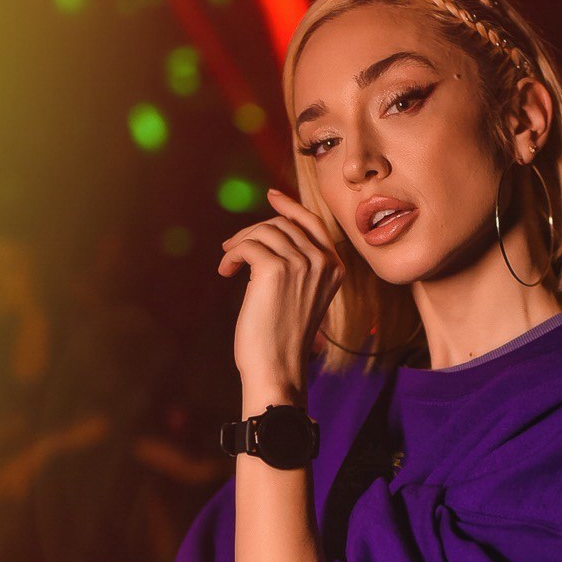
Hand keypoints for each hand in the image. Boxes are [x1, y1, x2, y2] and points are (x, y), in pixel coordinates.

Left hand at [218, 187, 344, 396]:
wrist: (277, 366)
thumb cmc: (283, 337)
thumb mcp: (303, 295)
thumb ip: (300, 265)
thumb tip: (271, 232)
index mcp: (335, 267)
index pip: (313, 222)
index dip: (290, 207)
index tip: (271, 196)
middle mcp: (323, 262)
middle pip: (282, 224)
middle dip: (253, 232)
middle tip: (232, 249)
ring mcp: (301, 263)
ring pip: (263, 232)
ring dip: (239, 244)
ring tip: (228, 265)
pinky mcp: (275, 269)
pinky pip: (247, 246)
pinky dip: (231, 255)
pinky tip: (226, 271)